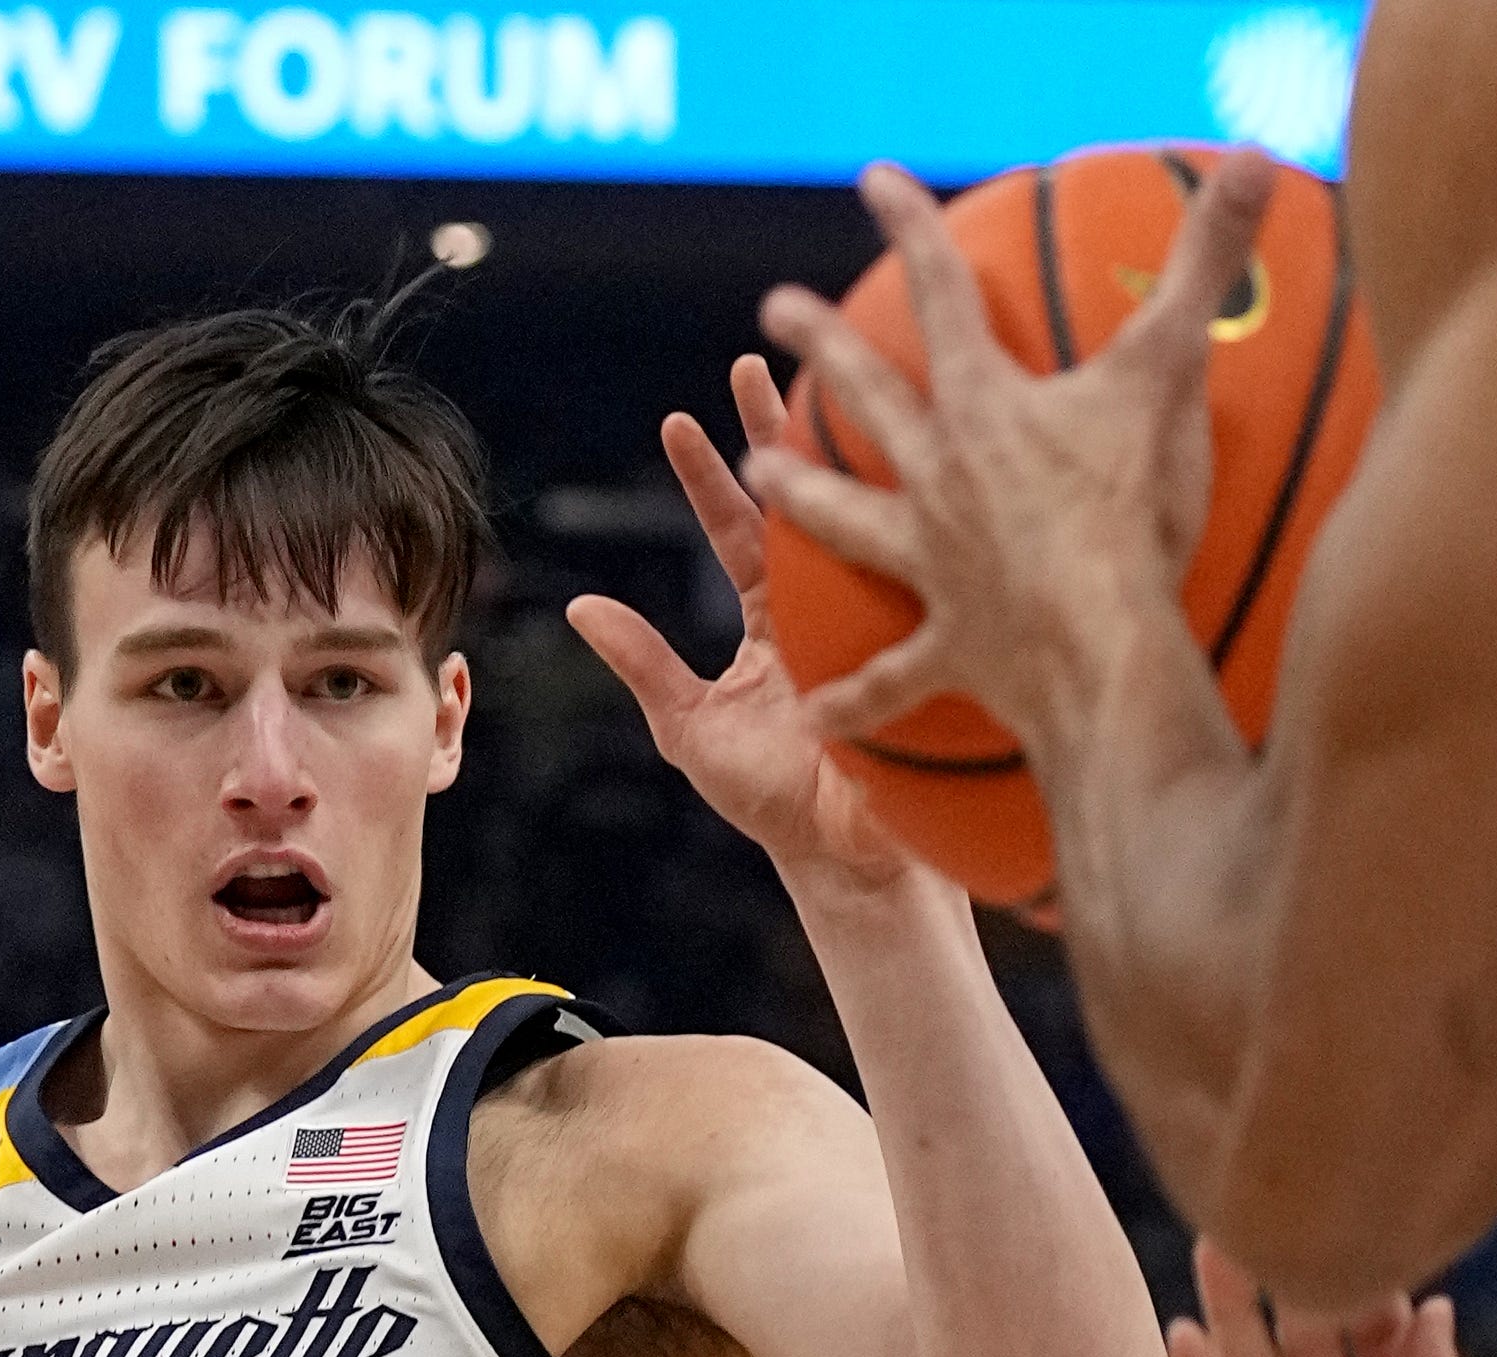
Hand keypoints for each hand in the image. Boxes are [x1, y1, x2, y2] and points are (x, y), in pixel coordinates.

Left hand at [570, 355, 921, 889]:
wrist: (848, 856)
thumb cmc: (771, 801)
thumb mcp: (691, 729)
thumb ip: (644, 663)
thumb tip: (579, 606)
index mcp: (770, 619)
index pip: (735, 529)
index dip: (708, 476)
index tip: (679, 420)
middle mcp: (824, 604)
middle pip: (800, 501)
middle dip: (780, 432)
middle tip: (759, 361)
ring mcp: (876, 616)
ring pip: (858, 519)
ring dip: (843, 454)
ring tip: (825, 388)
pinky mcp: (916, 640)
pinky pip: (911, 578)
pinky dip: (910, 526)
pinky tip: (911, 477)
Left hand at [746, 155, 1277, 750]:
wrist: (1101, 645)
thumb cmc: (1133, 511)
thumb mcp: (1172, 373)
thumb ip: (1205, 265)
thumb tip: (1253, 161)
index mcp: (984, 408)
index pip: (941, 294)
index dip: (911, 229)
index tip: (874, 183)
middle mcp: (940, 479)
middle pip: (869, 397)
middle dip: (822, 345)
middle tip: (774, 309)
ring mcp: (935, 563)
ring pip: (846, 520)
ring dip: (800, 492)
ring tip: (754, 470)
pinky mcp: (950, 647)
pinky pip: (892, 679)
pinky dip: (855, 701)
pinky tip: (817, 716)